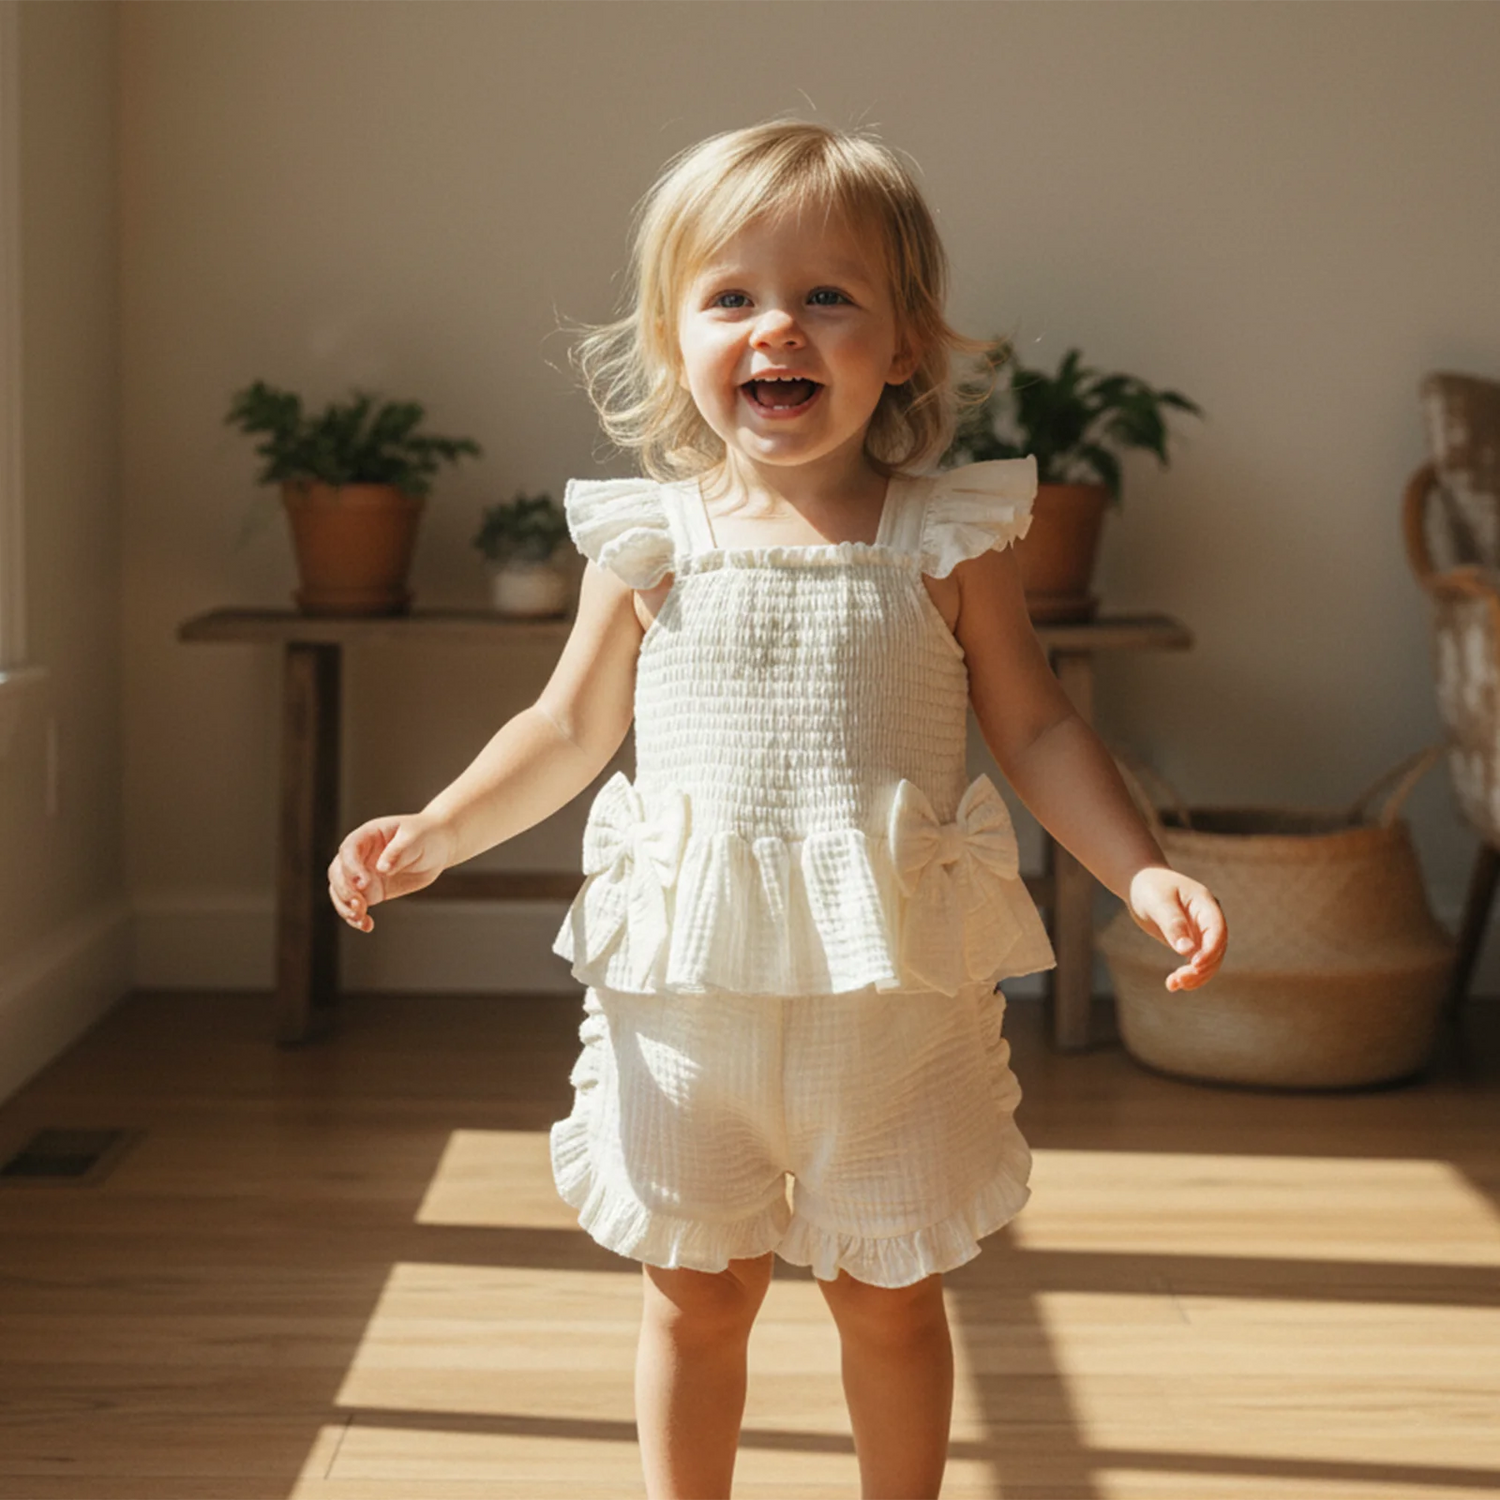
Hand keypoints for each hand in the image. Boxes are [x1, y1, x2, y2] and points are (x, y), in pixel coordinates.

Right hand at [327, 812, 457, 931]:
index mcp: (367, 836)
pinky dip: (356, 917)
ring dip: (345, 907)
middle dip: (344, 890)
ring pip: (340, 892)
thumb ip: (398, 852)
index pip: (349, 850)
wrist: (438, 847)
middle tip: (359, 904)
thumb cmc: (425, 836)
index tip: (362, 883)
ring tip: (359, 918)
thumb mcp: (415, 839)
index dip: (351, 867)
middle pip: (337, 872)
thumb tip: (382, 869)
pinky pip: (356, 905)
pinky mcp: (372, 891)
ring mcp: (363, 874)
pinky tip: (366, 925)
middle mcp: (360, 855)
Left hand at [1127, 866, 1226, 990]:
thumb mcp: (1158, 903)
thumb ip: (1173, 925)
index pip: (1217, 930)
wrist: (1139, 883)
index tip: (1195, 965)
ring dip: (1195, 976)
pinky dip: (1187, 974)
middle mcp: (1207, 919)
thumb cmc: (1149, 887)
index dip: (1210, 949)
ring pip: (1208, 960)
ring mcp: (1200, 931)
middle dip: (1202, 968)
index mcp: (1205, 904)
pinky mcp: (1190, 942)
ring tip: (1174, 984)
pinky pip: (1195, 962)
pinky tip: (1172, 984)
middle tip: (1180, 980)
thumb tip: (1187, 951)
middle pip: (1216, 949)